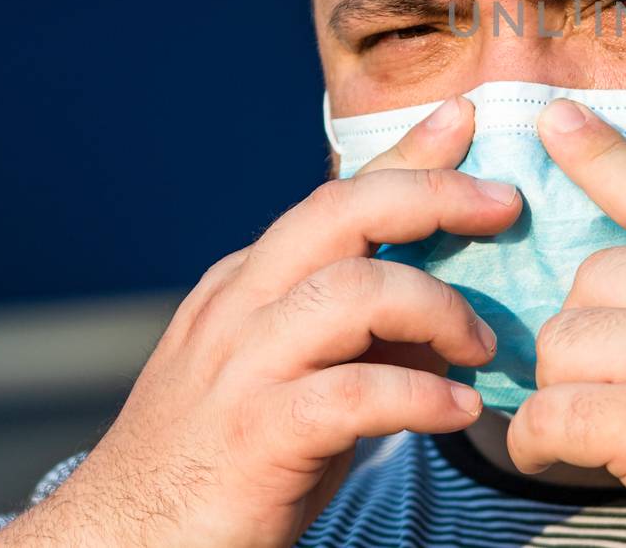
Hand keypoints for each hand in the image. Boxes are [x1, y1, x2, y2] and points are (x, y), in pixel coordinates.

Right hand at [0, 97, 522, 547]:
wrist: (123, 546)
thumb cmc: (228, 464)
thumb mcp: (295, 379)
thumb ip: (361, 339)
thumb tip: (449, 321)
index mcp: (248, 284)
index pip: (335, 197)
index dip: (406, 156)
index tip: (465, 119)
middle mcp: (239, 308)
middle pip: (340, 214)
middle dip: (430, 195)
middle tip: (502, 207)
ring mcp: (241, 368)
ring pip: (350, 292)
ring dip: (436, 309)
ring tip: (482, 348)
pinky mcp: (254, 435)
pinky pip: (351, 394)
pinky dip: (418, 396)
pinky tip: (459, 410)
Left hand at [505, 99, 625, 546]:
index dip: (597, 152)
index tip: (554, 120)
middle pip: (593, 276)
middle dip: (589, 328)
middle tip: (605, 376)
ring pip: (562, 343)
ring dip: (563, 387)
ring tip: (586, 423)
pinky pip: (550, 414)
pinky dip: (537, 441)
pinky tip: (548, 455)